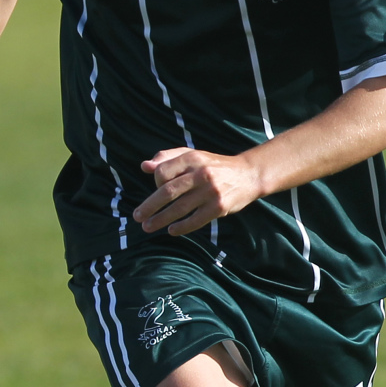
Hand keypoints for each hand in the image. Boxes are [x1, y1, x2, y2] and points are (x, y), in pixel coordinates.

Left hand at [133, 147, 261, 236]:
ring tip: (148, 227)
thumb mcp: (193, 155)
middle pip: (168, 192)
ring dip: (161, 220)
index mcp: (192, 158)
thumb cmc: (214, 165)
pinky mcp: (219, 207)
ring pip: (179, 208)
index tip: (155, 191)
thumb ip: (168, 158)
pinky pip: (196, 220)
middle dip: (150, 206)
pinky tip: (172, 231)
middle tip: (137, 216)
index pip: (162, 173)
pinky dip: (182, 227)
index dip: (155, 183)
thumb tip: (144, 167)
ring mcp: (211, 191)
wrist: (248, 174)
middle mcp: (201, 173)